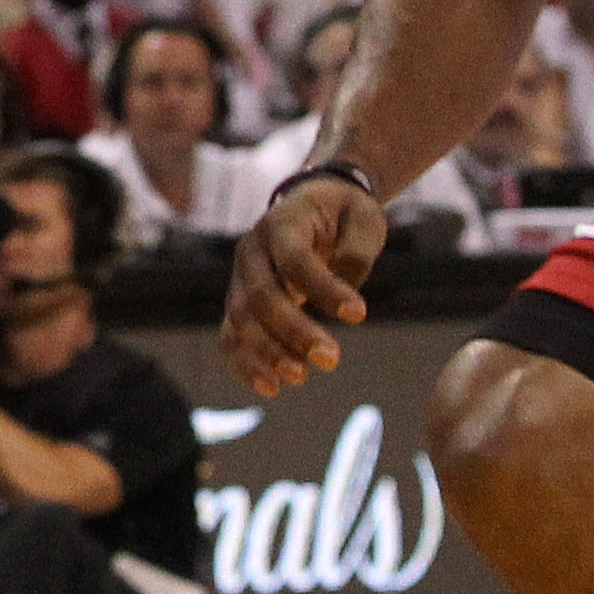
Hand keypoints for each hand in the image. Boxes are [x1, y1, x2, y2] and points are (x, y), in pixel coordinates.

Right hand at [220, 173, 387, 394]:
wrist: (313, 207)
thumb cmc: (343, 214)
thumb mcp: (363, 219)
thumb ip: (356, 252)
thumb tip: (346, 291)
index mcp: (281, 222)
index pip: (295, 260)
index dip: (324, 289)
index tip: (359, 314)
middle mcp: (251, 250)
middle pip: (261, 295)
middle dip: (293, 331)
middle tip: (331, 359)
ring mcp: (239, 278)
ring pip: (240, 320)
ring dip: (267, 353)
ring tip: (300, 377)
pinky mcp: (239, 302)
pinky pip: (230, 336)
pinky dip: (244, 363)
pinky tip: (270, 387)